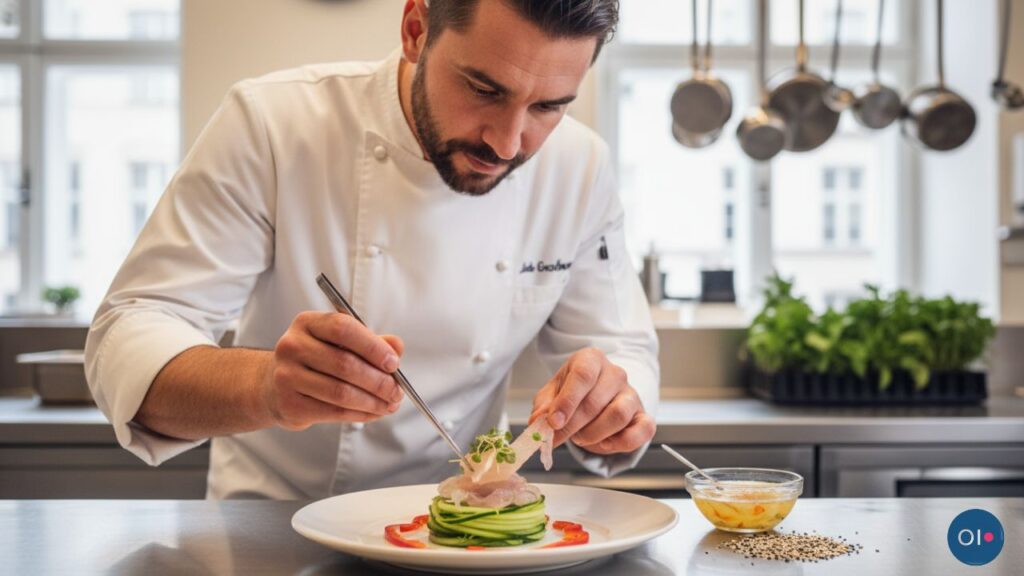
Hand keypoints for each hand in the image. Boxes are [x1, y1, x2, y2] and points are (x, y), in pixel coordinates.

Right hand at [261, 311, 404, 429]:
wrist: (273, 386)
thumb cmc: (315, 361)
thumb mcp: (340, 343)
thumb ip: (370, 342)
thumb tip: (397, 346)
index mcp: (307, 323)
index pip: (343, 328)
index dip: (373, 346)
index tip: (394, 363)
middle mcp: (292, 346)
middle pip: (345, 364)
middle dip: (379, 381)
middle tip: (397, 391)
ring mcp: (287, 376)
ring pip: (341, 392)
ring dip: (372, 402)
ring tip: (389, 405)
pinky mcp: (289, 404)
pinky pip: (333, 411)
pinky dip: (360, 414)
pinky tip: (373, 413)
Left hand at [529, 348, 654, 454]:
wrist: (596, 400)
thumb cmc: (572, 395)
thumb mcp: (551, 396)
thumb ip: (543, 408)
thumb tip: (538, 422)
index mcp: (591, 360)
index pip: (583, 375)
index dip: (567, 401)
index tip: (553, 423)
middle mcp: (615, 373)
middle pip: (595, 401)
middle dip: (572, 425)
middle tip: (557, 438)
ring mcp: (632, 394)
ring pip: (618, 415)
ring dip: (593, 434)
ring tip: (580, 438)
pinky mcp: (644, 416)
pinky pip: (641, 431)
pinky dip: (621, 443)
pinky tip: (604, 443)